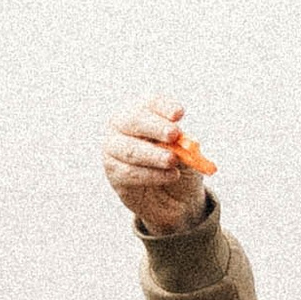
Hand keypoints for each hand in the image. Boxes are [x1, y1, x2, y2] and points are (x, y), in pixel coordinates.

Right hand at [103, 98, 208, 237]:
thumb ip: (184, 146)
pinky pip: (130, 172)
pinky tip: (171, 175)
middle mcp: (122, 125)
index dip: (164, 107)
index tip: (179, 114)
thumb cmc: (177, 163)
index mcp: (142, 112)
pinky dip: (152, 175)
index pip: (150, 103)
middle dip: (155, 127)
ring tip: (173, 160)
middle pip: (134, 120)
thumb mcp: (187, 152)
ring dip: (154, 155)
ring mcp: (113, 148)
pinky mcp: (114, 173)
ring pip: (130, 149)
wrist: (172, 196)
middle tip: (174, 134)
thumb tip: (185, 142)